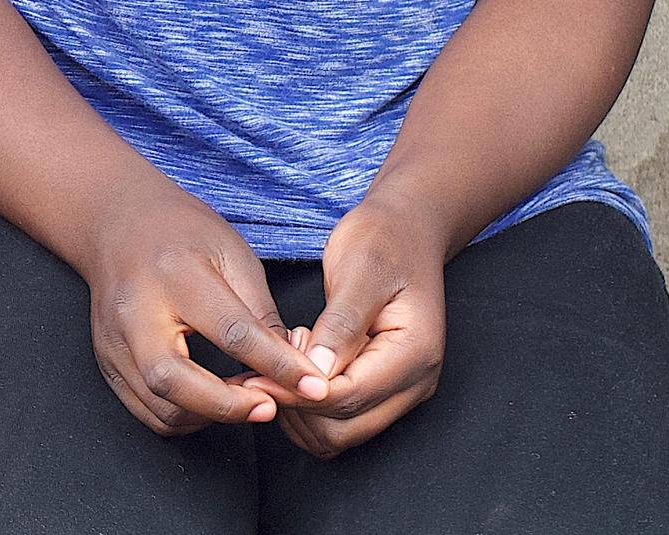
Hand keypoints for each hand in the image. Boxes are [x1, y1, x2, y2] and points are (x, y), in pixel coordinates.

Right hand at [75, 183, 327, 434]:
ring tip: (244, 400)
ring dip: (209, 416)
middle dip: (228, 406)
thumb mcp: (234, 256)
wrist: (115, 222)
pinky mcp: (106, 361)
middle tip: (271, 406)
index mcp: (175, 274)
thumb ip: (262, 316)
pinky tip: (211, 400)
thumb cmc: (183, 234)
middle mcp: (134, 311)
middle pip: (173, 380)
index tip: (315, 387)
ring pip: (159, 406)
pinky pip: (146, 411)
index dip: (278, 366)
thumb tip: (295, 371)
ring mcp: (113, 340)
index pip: (231, 332)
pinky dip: (184, 418)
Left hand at [265, 196, 448, 455]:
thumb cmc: (382, 243)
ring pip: (338, 435)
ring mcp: (401, 392)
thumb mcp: (359, 272)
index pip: (347, 398)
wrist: (405, 234)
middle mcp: (414, 384)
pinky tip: (293, 367)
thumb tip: (316, 373)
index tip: (254, 372)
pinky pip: (339, 422)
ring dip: (299, 410)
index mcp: (414, 355)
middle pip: (343, 430)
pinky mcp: (382, 391)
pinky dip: (307, 408)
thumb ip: (341, 324)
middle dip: (296, 405)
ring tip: (284, 357)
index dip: (295, 392)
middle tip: (270, 359)